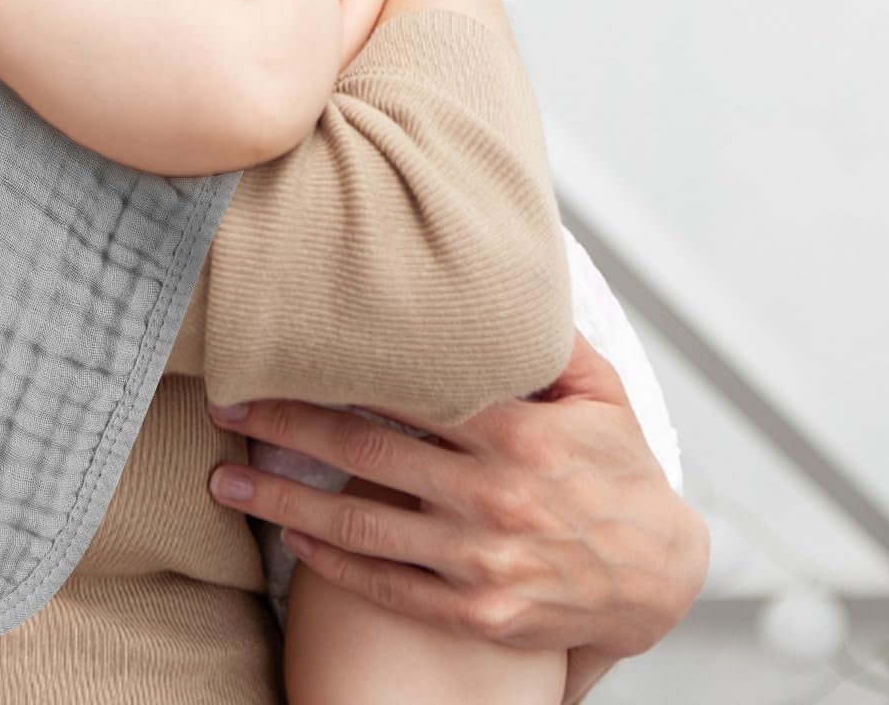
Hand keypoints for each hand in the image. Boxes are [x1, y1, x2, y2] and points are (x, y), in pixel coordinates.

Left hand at [205, 334, 707, 677]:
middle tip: (227, 406)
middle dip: (286, 427)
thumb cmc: (620, 473)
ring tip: (228, 482)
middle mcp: (494, 496)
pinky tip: (291, 537)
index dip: (334, 375)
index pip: (407, 393)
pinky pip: (390, 586)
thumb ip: (545, 337)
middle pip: (367, 454)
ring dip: (285, 501)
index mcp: (518, 433)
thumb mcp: (599, 392)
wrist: (662, 579)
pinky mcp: (478, 613)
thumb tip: (498, 276)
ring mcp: (483, 561)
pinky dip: (334, 562)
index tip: (276, 356)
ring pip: (364, 526)